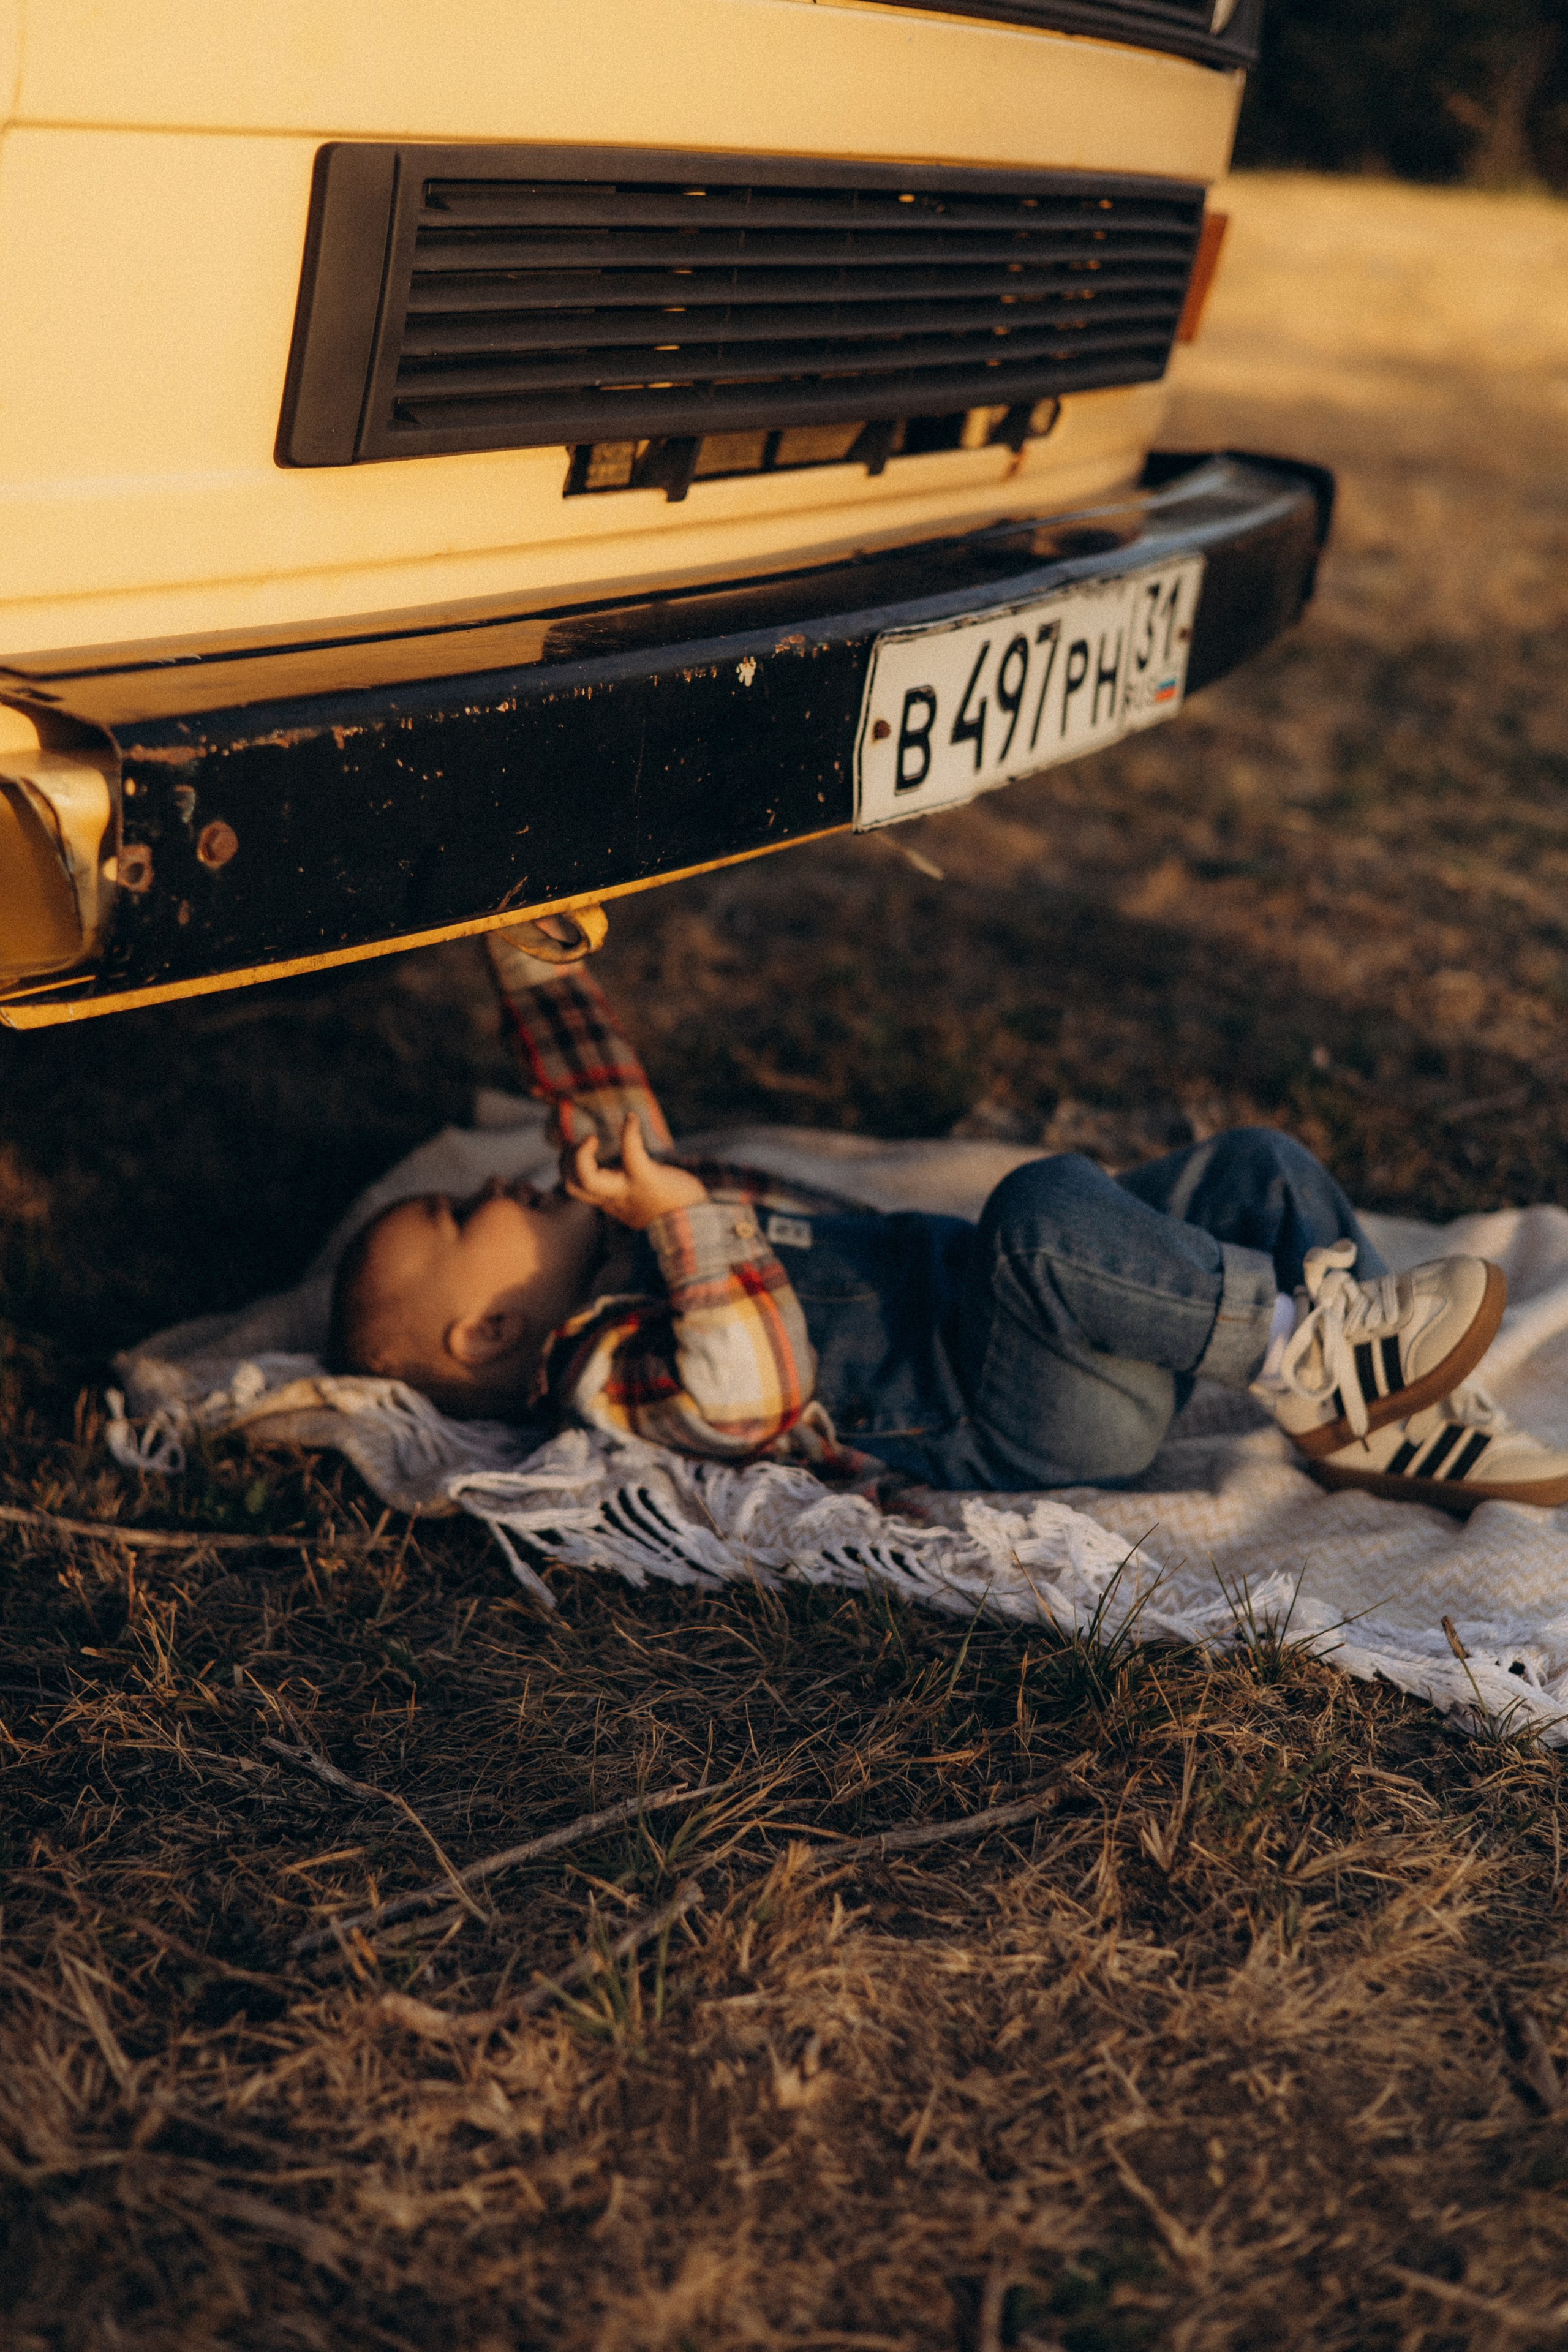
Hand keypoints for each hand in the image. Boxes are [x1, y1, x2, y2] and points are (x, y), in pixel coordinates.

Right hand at [558, 1107, 707, 1230]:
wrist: (700, 1227)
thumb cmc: (675, 1209)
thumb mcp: (645, 1201)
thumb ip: (629, 1188)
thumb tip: (621, 1169)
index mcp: (612, 1200)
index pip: (576, 1188)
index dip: (568, 1164)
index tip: (577, 1146)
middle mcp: (615, 1198)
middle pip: (573, 1186)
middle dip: (567, 1161)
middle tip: (584, 1142)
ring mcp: (628, 1190)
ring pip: (586, 1180)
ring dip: (580, 1155)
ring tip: (592, 1139)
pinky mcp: (649, 1179)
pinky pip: (630, 1154)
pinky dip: (629, 1133)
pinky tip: (631, 1117)